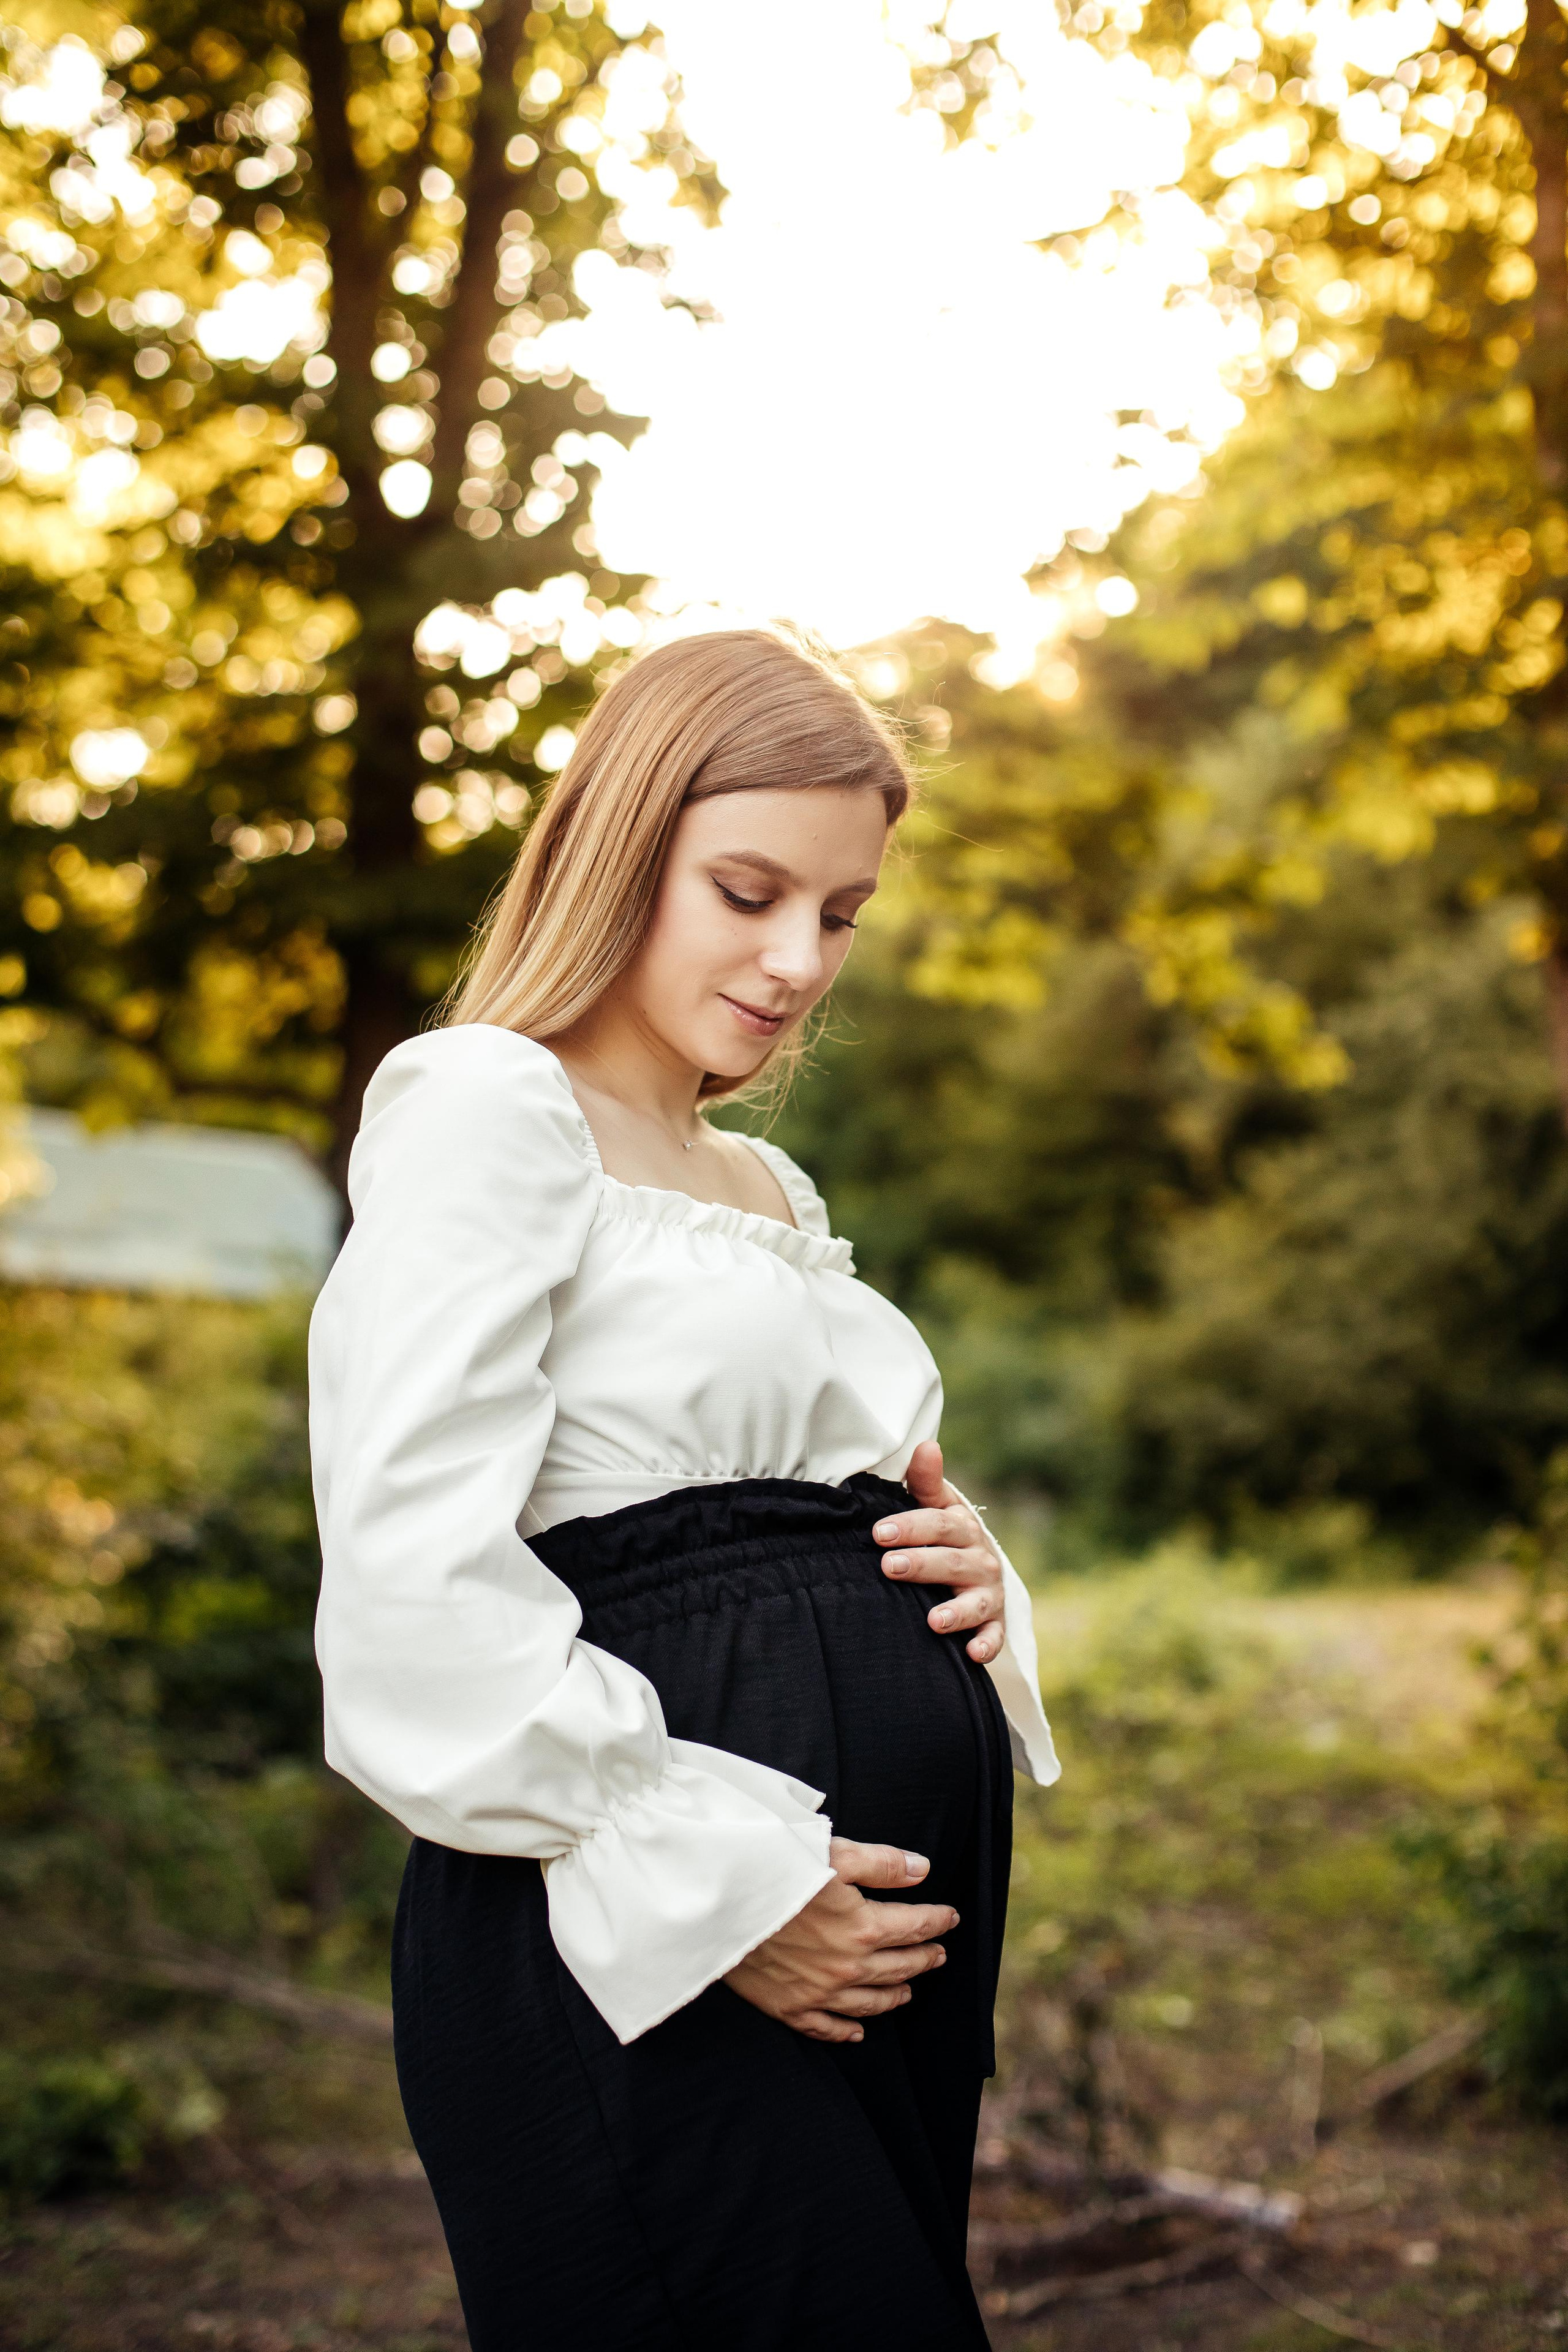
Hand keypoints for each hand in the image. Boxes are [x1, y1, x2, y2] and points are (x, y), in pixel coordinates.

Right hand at [722, 1837, 956, 2045]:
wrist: (719, 1902)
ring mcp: (818, 1992)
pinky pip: (826, 2028)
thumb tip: (922, 1870)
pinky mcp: (788, 2007)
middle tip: (938, 1954)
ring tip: (909, 1989)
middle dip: (923, 1957)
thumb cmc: (776, 1868)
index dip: (936, 1921)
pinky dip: (846, 2032)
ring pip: (870, 2002)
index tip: (950, 1918)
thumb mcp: (834, 1853)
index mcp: (862, 1926)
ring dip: (895, 1995)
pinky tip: (858, 2032)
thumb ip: (882, 1864)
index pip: (912, 1926)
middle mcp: (847, 1966)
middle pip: (898, 1966)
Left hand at [873, 1438, 1006, 1665]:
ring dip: (956, 1611)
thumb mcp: (935, 1507)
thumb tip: (926, 1445)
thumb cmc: (942, 1535)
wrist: (975, 1574)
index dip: (910, 1527)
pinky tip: (972, 1653)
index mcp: (963, 1526)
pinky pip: (994, 1636)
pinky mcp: (993, 1624)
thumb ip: (926, 1482)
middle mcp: (980, 1558)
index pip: (939, 1523)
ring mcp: (988, 1593)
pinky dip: (987, 1645)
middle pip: (953, 1560)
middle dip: (923, 1564)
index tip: (878, 1533)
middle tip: (890, 1567)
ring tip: (933, 1620)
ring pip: (975, 1601)